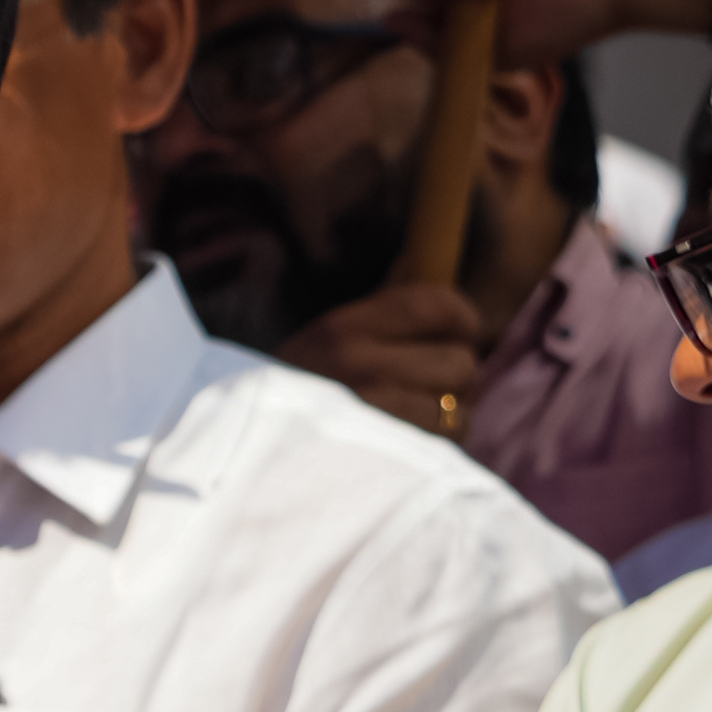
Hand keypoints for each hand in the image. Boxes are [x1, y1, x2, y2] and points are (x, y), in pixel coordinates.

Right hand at [276, 274, 504, 443]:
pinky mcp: (384, 455)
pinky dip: (437, 446)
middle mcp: (355, 366)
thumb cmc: (302, 393)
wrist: (248, 455)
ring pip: (458, 408)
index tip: (459, 332)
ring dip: (447, 417)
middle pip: (461, 361)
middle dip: (453, 377)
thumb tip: (417, 255)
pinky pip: (446, 444)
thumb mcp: (327, 340)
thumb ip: (382, 303)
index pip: (435, 304)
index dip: (463, 317)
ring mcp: (371, 414)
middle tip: (424, 386)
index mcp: (341, 329)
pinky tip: (408, 444)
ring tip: (413, 419)